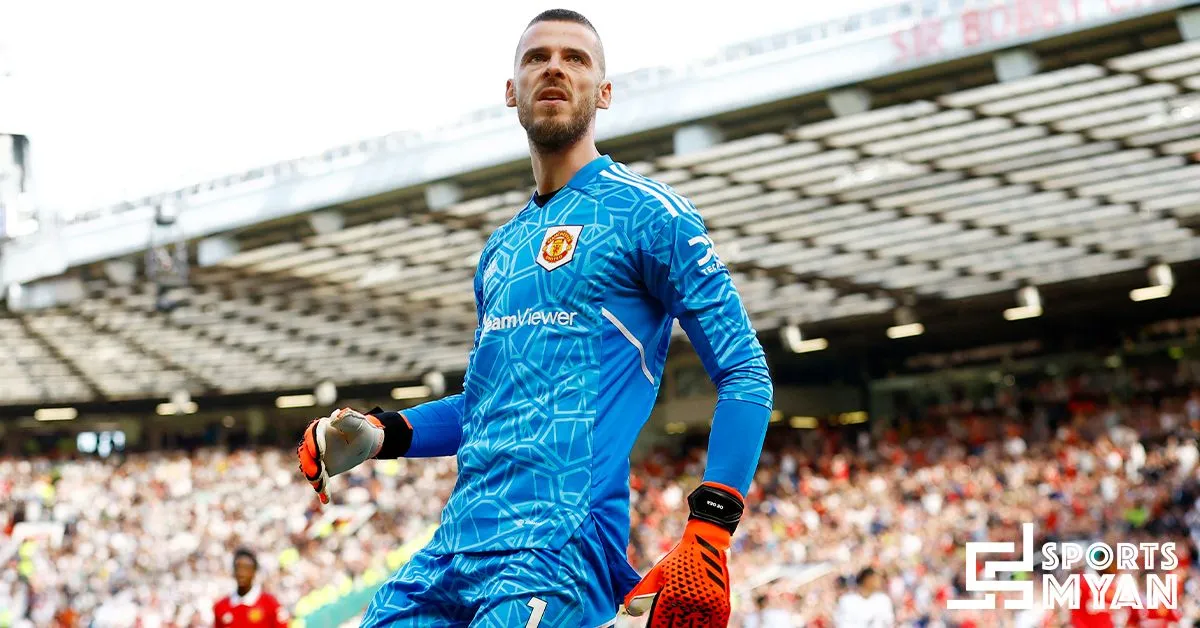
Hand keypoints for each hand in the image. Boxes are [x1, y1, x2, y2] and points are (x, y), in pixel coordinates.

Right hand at [297, 407, 385, 503]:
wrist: (365, 442)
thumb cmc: (361, 429)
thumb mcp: (358, 423)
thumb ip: (347, 418)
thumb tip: (335, 417)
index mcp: (320, 428)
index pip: (312, 435)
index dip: (313, 444)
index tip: (319, 453)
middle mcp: (314, 443)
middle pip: (306, 454)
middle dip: (309, 465)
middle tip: (316, 473)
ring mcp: (317, 458)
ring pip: (310, 469)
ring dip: (314, 478)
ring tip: (319, 487)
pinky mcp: (323, 469)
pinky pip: (320, 480)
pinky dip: (322, 490)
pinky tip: (325, 500)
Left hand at [624, 482, 743, 626]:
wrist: (706, 541)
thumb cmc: (679, 557)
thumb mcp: (658, 572)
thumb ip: (642, 592)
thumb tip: (629, 609)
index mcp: (670, 596)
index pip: (660, 623)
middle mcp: (688, 602)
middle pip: (679, 627)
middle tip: (671, 627)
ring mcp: (706, 604)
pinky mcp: (721, 603)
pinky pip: (716, 624)